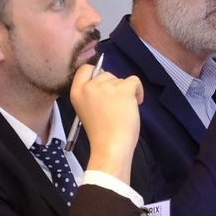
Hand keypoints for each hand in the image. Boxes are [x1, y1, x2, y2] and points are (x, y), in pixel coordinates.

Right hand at [70, 64, 142, 182]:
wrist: (110, 146)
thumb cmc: (100, 133)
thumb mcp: (86, 109)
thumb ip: (91, 95)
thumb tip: (108, 83)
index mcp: (77, 92)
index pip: (85, 69)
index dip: (96, 74)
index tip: (104, 85)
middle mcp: (89, 86)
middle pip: (105, 74)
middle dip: (112, 86)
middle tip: (114, 105)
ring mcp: (106, 86)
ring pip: (120, 79)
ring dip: (124, 92)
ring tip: (122, 109)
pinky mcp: (123, 89)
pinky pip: (135, 80)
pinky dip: (138, 91)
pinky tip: (136, 103)